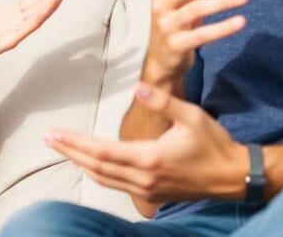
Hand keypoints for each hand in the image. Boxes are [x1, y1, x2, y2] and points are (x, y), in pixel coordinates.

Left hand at [45, 82, 246, 203]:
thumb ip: (163, 102)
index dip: (74, 142)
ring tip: (62, 149)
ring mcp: (147, 190)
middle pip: (95, 166)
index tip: (54, 133)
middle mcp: (143, 178)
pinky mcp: (152, 195)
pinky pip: (116, 186)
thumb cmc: (215, 144)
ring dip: (80, 163)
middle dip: (68, 151)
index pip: (101, 151)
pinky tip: (90, 164)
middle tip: (47, 138)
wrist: (235, 178)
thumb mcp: (193, 116)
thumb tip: (137, 88)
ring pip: (103, 179)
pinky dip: (98, 174)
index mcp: (149, 157)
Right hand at [146, 0, 247, 76]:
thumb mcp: (183, 1)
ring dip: (222, 0)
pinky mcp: (175, 45)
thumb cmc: (175, 24)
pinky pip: (202, 35)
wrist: (160, 60)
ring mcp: (166, 26)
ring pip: (195, 8)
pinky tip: (240, 21)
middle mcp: (159, 5)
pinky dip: (222, 27)